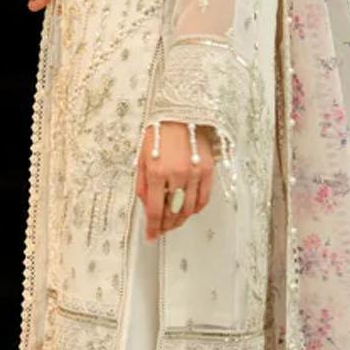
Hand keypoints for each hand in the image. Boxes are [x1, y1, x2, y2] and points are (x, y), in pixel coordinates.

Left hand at [135, 121, 214, 240]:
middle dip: (166, 225)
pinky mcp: (207, 170)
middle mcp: (177, 174)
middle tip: (161, 229)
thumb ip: (143, 185)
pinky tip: (189, 210)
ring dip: (180, 220)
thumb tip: (148, 208)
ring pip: (189, 209)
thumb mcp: (141, 158)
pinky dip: (196, 209)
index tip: (151, 236)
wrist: (179, 113)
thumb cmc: (157, 133)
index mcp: (157, 172)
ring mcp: (194, 173)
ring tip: (173, 221)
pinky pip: (203, 198)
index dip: (153, 228)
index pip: (156, 210)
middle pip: (173, 212)